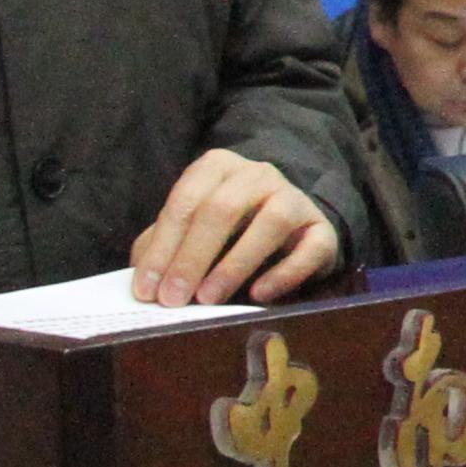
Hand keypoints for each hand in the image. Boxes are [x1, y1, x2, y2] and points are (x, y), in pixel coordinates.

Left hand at [128, 151, 342, 308]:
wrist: (291, 227)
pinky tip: (259, 294)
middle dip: (192, 258)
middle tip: (173, 299)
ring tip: (209, 299)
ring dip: (234, 264)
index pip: (185, 201)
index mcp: (218, 167)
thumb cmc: (230, 231)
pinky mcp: (322, 228)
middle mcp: (258, 174)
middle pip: (221, 209)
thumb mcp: (190, 230)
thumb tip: (143, 281)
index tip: (146, 289)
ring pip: (269, 223)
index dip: (163, 247)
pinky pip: (309, 248)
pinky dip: (284, 274)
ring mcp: (294, 197)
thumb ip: (162, 246)